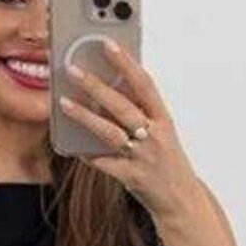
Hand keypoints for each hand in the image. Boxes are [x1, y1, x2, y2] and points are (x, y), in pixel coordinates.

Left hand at [58, 39, 200, 221]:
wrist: (181, 201)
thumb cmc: (167, 162)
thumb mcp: (162, 133)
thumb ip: (140, 112)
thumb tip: (109, 88)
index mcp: (164, 120)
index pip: (144, 84)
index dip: (126, 63)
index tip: (107, 44)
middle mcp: (155, 136)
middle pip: (122, 106)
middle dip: (96, 86)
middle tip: (72, 69)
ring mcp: (143, 157)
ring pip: (109, 132)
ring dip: (85, 116)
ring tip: (64, 102)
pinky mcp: (132, 178)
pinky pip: (104, 163)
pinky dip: (87, 154)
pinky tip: (71, 145)